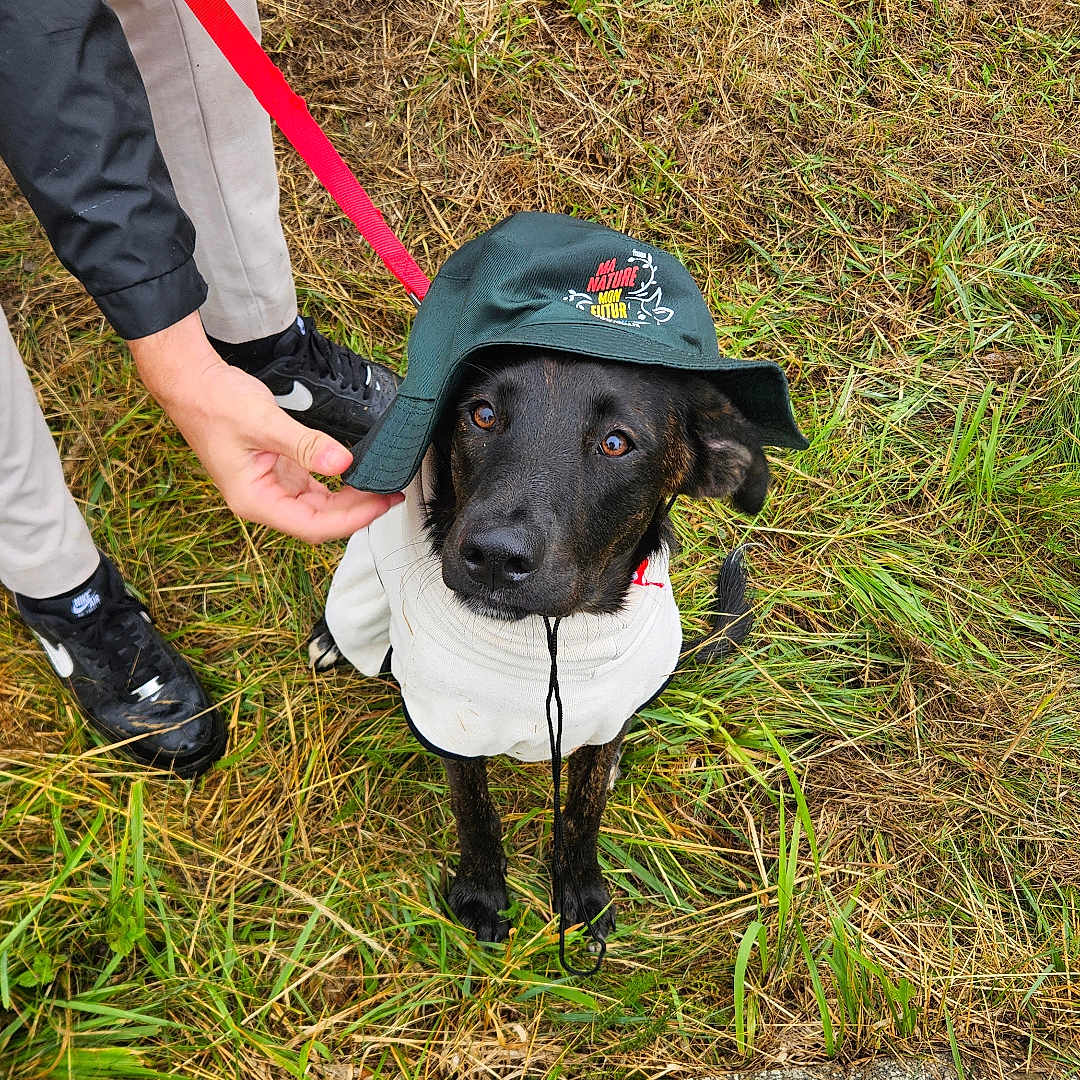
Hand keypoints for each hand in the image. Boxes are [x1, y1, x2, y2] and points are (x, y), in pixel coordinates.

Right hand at [128, 312, 401, 542]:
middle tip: (391, 494)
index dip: (353, 519)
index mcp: (255, 500)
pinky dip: (337, 487)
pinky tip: (357, 477)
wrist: (191, 383)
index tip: (381, 503)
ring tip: (381, 487)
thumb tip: (343, 463)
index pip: (314, 526)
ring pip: (319, 508)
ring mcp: (270, 488)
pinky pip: (313, 490)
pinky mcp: (277, 473)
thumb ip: (306, 445)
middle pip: (320, 521)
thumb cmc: (215, 403)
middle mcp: (263, 501)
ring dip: (350, 501)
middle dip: (358, 511)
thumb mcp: (265, 422)